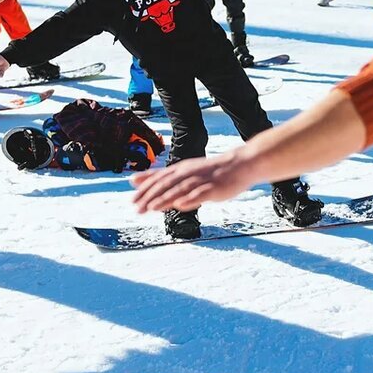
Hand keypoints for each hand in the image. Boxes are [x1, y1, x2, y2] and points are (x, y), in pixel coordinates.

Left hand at [130, 153, 252, 212]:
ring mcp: (202, 180)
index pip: (159, 178)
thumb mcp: (183, 171)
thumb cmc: (210, 171)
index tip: (132, 200)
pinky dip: (190, 199)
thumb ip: (160, 176)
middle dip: (151, 196)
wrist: (240, 164)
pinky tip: (181, 205)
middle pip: (167, 184)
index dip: (145, 189)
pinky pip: (201, 193)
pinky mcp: (214, 188)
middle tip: (137, 208)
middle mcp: (188, 173)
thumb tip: (134, 180)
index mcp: (181, 169)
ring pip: (181, 189)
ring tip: (153, 208)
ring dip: (166, 198)